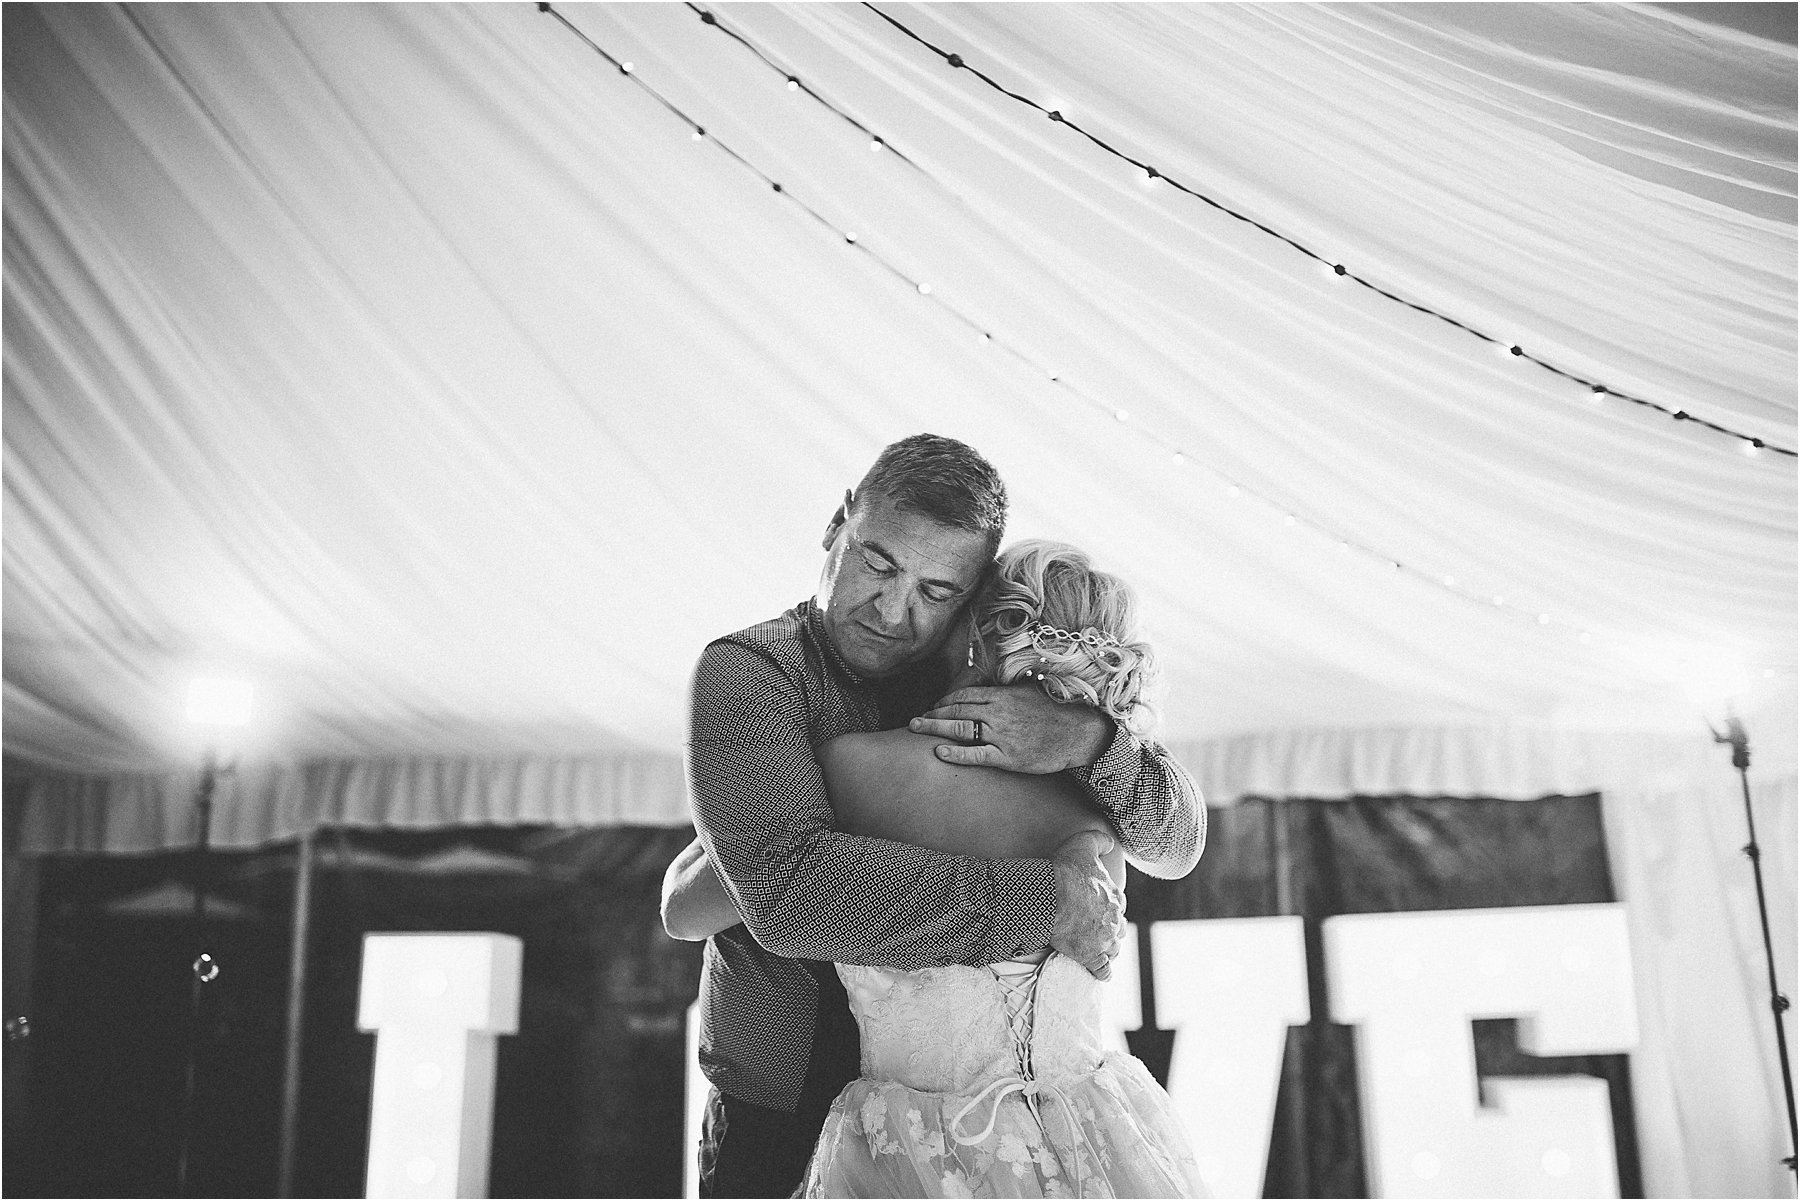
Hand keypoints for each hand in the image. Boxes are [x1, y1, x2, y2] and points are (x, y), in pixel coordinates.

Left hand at [909, 685, 1110, 773]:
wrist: (1078, 733)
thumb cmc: (1056, 711)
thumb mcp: (1029, 690)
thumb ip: (1006, 689)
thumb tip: (988, 685)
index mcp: (1002, 695)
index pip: (964, 696)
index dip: (945, 702)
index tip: (934, 707)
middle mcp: (998, 713)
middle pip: (956, 711)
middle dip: (932, 714)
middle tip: (914, 721)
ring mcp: (1001, 735)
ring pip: (960, 730)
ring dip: (934, 728)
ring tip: (916, 729)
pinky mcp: (1007, 756)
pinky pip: (975, 754)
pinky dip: (955, 753)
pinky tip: (939, 751)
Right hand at [1048, 831, 1125, 979]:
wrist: (1049, 897)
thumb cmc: (1065, 870)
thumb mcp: (1084, 844)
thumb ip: (1100, 840)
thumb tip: (1110, 842)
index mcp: (1116, 897)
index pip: (1118, 905)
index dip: (1108, 906)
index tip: (1096, 907)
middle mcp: (1115, 920)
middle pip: (1118, 928)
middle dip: (1109, 928)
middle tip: (1093, 927)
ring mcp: (1104, 941)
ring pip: (1113, 949)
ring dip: (1107, 949)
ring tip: (1095, 947)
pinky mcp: (1091, 957)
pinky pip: (1103, 971)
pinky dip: (1103, 972)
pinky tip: (1099, 972)